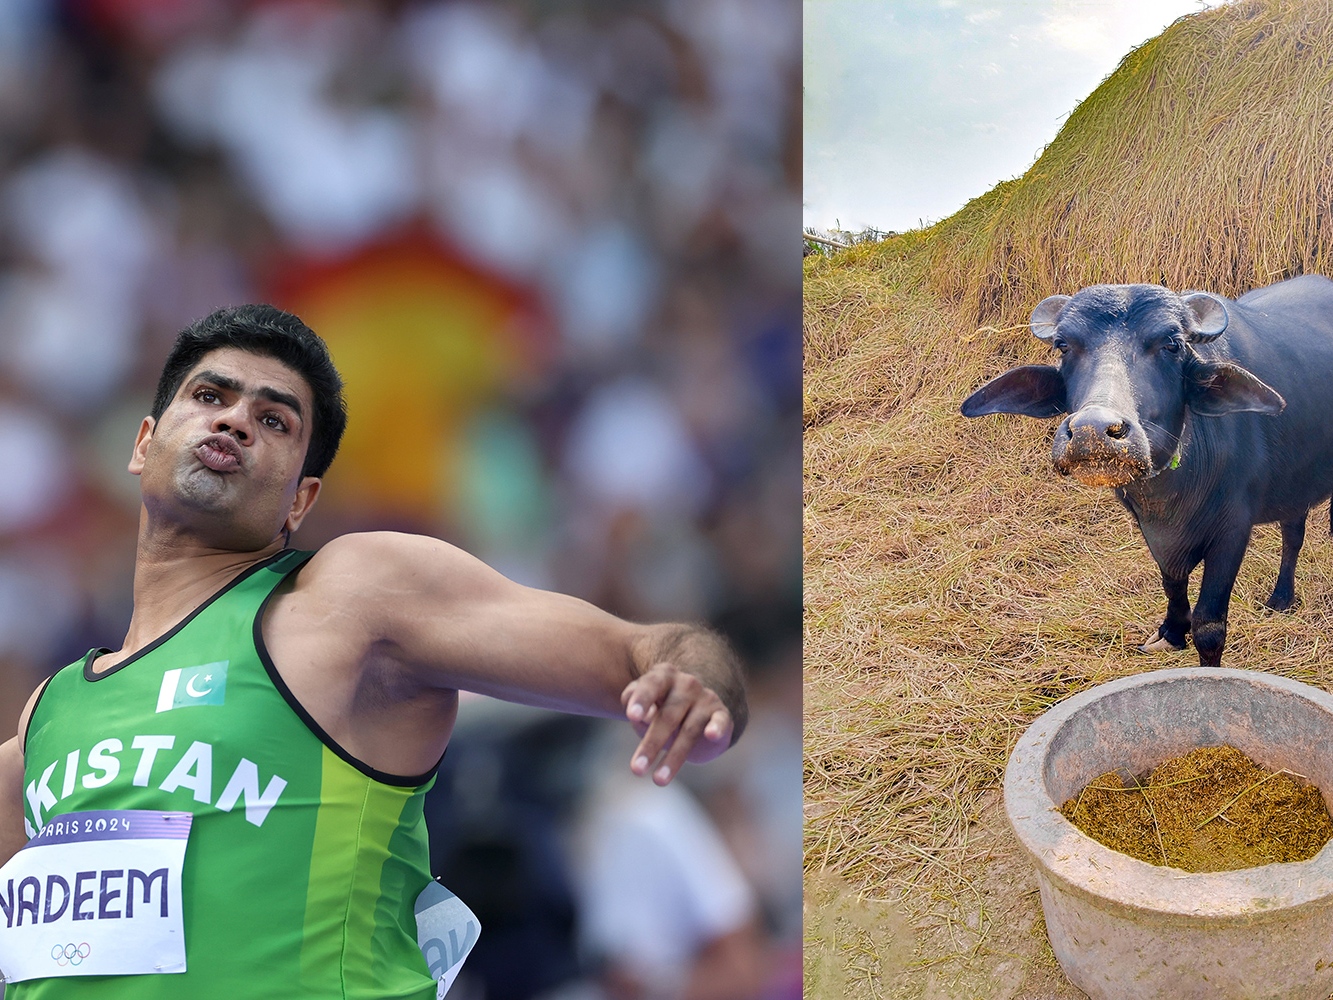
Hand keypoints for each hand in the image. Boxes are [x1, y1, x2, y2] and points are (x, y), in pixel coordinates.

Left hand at [621, 662, 733, 784]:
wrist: (696, 712)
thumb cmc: (660, 710)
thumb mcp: (643, 710)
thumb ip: (636, 711)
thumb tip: (640, 717)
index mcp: (663, 677)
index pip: (650, 685)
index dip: (641, 700)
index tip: (632, 716)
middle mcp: (686, 684)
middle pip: (668, 716)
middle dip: (651, 744)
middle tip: (636, 769)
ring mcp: (705, 698)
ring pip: (689, 730)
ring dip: (674, 757)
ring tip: (658, 780)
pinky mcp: (722, 714)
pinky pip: (720, 721)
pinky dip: (716, 727)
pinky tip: (711, 735)